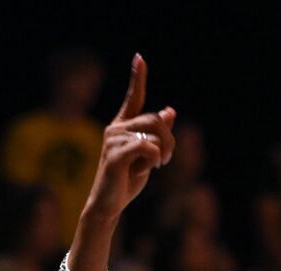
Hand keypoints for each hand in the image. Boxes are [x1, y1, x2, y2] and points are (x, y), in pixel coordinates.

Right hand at [83, 54, 176, 222]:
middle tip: (166, 160)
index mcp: (123, 126)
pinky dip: (154, 159)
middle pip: (156, 121)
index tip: (140, 57)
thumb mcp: (148, 156)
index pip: (134, 99)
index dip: (137, 78)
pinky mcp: (114, 155)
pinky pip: (147, 148)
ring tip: (152, 166)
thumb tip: (169, 111)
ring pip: (154, 136)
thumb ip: (158, 134)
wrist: (110, 204)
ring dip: (162, 154)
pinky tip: (147, 169)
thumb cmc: (127, 179)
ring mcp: (113, 140)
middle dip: (170, 142)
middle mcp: (115, 128)